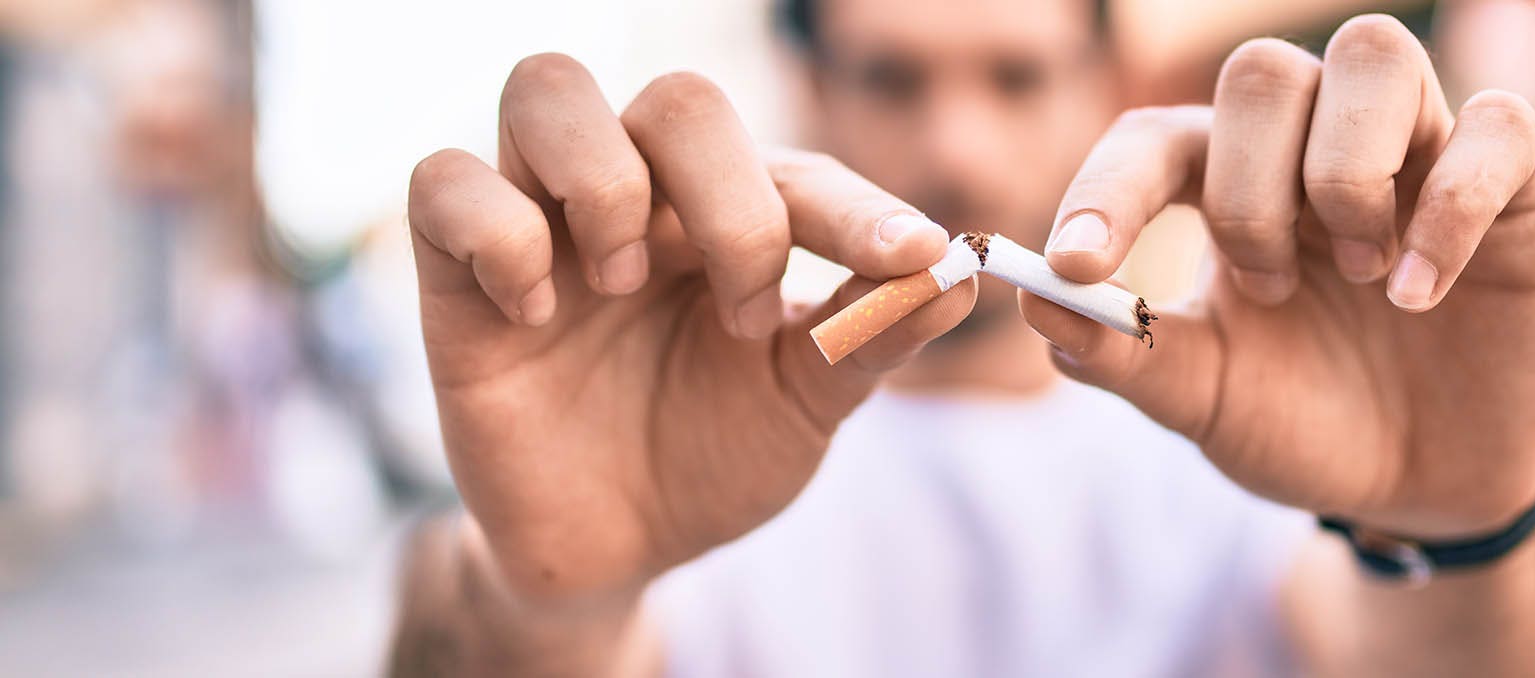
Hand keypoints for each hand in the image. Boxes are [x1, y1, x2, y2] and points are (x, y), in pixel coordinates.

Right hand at [408, 54, 973, 600]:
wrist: (617, 548)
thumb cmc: (713, 453)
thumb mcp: (804, 403)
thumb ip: (871, 337)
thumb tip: (958, 275)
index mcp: (734, 214)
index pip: (798, 170)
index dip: (860, 209)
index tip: (909, 259)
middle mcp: (641, 195)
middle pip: (679, 98)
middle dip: (730, 201)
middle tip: (744, 309)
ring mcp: (545, 221)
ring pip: (549, 89)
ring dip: (608, 184)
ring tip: (627, 284)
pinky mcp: (455, 272)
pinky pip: (444, 178)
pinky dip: (499, 232)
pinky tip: (539, 315)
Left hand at [1023, 16, 1534, 539]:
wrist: (1419, 489)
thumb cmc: (1304, 423)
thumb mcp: (1204, 400)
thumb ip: (1122, 352)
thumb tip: (1031, 298)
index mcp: (1226, 183)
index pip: (1151, 138)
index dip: (1108, 190)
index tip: (1077, 263)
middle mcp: (1315, 145)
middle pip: (1261, 73)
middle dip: (1248, 189)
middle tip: (1269, 288)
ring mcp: (1416, 152)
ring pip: (1374, 54)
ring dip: (1344, 170)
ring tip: (1360, 276)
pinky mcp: (1515, 183)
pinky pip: (1497, 125)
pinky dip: (1451, 205)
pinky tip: (1422, 296)